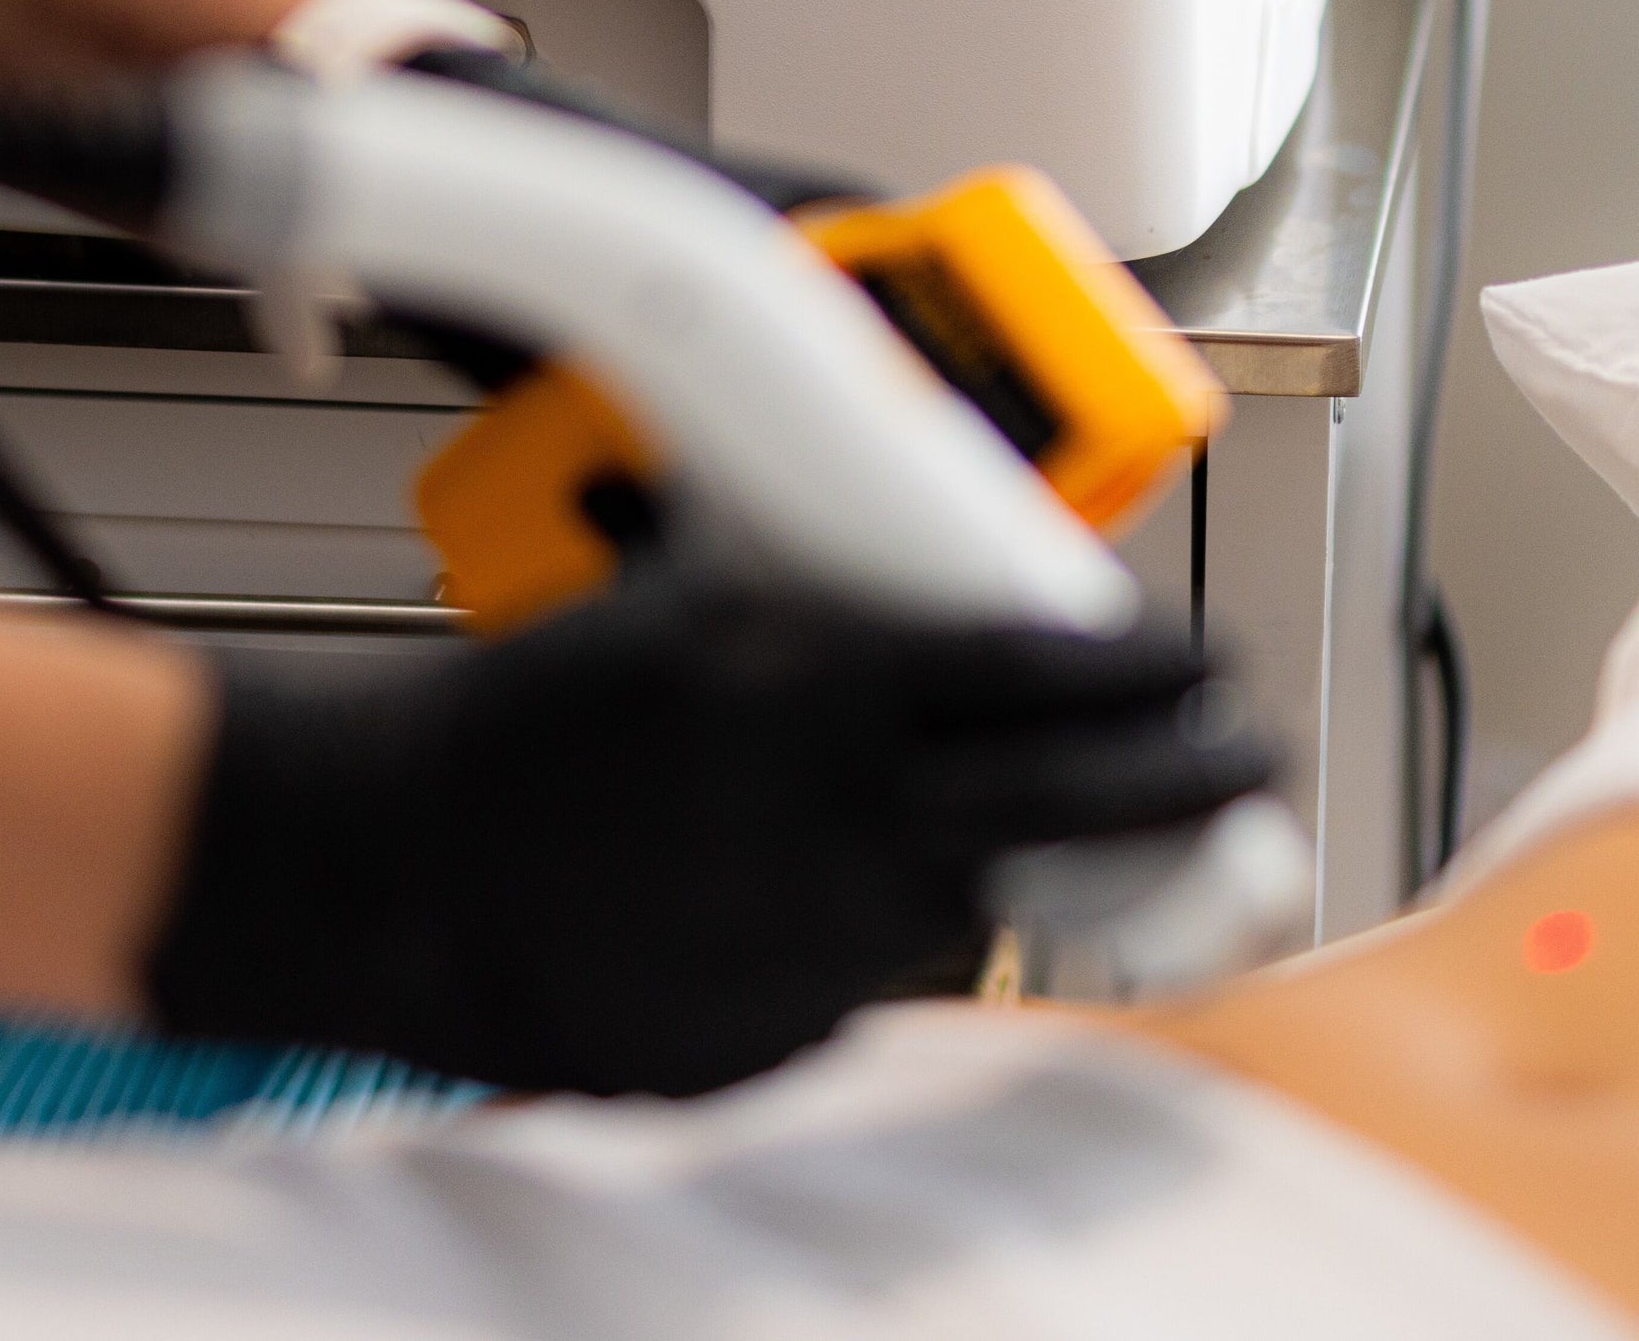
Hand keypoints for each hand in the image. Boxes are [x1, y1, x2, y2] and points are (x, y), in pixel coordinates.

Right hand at [139, 570, 1270, 1097]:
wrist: (394, 867)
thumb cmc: (518, 723)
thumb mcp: (681, 610)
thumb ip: (817, 613)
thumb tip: (929, 599)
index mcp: (828, 694)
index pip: (1057, 678)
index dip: (1159, 671)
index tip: (1210, 665)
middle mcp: (850, 828)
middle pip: (1082, 801)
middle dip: (1188, 775)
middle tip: (1243, 753)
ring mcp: (823, 948)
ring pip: (975, 901)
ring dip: (997, 859)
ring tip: (975, 821)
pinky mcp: (781, 1039)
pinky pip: (864, 980)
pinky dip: (858, 936)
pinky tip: (787, 896)